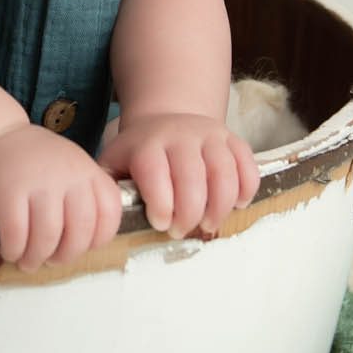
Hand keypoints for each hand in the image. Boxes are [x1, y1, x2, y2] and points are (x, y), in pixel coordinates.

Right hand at [0, 124, 124, 271]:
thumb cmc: (30, 160)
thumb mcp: (68, 166)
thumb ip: (83, 196)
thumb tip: (85, 244)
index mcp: (86, 170)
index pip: (110, 213)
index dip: (99, 239)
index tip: (83, 246)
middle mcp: (67, 174)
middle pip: (80, 232)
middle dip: (66, 256)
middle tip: (52, 260)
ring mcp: (37, 182)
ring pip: (47, 238)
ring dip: (37, 258)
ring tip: (28, 261)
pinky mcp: (7, 192)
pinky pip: (17, 236)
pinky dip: (14, 251)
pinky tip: (10, 250)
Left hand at [97, 112, 260, 238]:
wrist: (167, 121)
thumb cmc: (139, 154)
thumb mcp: (115, 163)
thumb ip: (108, 187)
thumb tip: (105, 215)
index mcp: (148, 144)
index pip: (154, 171)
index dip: (160, 202)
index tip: (160, 223)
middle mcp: (181, 136)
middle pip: (191, 176)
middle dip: (189, 212)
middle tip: (181, 231)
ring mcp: (210, 136)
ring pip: (223, 172)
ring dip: (219, 206)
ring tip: (207, 224)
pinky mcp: (234, 140)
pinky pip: (248, 166)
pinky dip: (246, 189)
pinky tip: (234, 205)